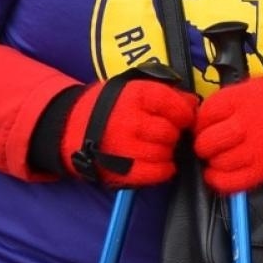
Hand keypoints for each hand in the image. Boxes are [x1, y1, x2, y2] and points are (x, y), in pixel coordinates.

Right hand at [62, 73, 196, 187]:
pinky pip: (154, 173)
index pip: (174, 104)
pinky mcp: (119, 170)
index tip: (184, 118)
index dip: (184, 113)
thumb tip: (194, 104)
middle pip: (170, 131)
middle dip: (174, 133)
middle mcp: (129, 121)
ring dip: (168, 151)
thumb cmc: (108, 107)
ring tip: (159, 147)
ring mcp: (123, 147)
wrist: (68, 127)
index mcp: (134, 96)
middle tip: (168, 134)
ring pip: (165, 152)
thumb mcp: (132, 89)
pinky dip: (164, 170)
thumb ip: (164, 93)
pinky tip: (162, 164)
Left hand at [194, 76, 262, 192]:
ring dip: (213, 162)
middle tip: (209, 144)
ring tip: (220, 156)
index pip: (205, 115)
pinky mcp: (262, 169)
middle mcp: (248, 124)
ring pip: (218, 163)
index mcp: (242, 99)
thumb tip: (197, 121)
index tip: (206, 126)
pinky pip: (230, 182)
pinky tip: (219, 172)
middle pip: (207, 142)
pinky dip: (218, 180)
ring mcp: (256, 149)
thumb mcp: (250, 90)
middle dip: (203, 145)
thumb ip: (224, 102)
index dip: (201, 123)